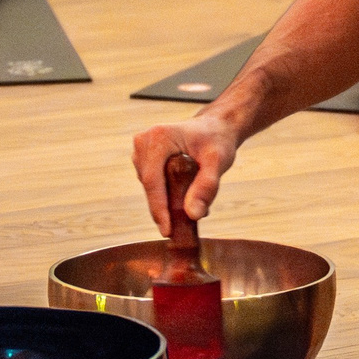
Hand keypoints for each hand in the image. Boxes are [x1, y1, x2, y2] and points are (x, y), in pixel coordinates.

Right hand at [131, 117, 239, 234]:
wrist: (214, 128)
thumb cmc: (216, 140)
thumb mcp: (218, 161)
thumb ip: (206, 187)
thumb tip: (193, 215)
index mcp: (158, 138)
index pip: (152, 180)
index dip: (158, 208)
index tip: (167, 231)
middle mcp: (143, 142)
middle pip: (150, 186)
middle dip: (165, 209)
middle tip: (185, 229)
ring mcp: (140, 150)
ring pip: (150, 187)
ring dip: (168, 202)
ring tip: (192, 207)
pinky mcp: (143, 158)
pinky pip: (152, 184)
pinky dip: (167, 194)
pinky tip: (185, 198)